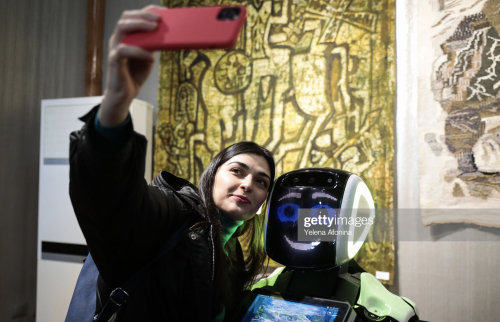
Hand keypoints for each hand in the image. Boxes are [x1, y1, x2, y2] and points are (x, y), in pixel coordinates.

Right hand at [99, 5, 162, 125]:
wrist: (125, 93)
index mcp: (127, 36)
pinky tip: (149, 55)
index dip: (146, 11)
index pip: (133, 16)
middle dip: (143, 15)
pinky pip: (123, 50)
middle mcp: (118, 39)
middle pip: (126, 18)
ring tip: (154, 28)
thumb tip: (168, 36)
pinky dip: (137, 51)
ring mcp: (115, 48)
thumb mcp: (148, 56)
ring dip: (139, 25)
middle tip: (159, 19)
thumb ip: (153, 45)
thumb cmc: (135, 73)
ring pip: (122, 28)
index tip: (162, 12)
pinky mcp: (114, 61)